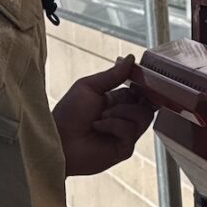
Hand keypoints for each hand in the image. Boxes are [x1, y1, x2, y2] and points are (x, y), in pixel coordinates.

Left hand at [54, 56, 155, 177]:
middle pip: (146, 104)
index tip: (138, 77)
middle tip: (112, 102)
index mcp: (116, 101)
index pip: (139, 91)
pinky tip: (98, 128)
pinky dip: (114, 126)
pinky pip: (131, 131)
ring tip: (101, 117)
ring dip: (121, 112)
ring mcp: (126, 134)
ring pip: (143, 116)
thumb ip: (112, 74)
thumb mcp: (89, 87)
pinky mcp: (125, 148)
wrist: (59, 141)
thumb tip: (132, 58)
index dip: (141, 85)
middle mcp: (123, 118)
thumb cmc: (68, 115)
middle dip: (132, 99)